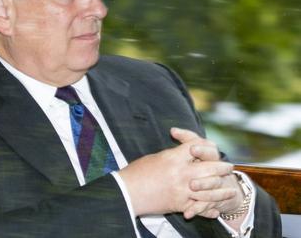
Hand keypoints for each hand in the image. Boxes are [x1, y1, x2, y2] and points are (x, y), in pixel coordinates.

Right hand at [118, 128, 234, 215]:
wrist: (127, 193)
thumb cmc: (137, 173)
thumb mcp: (156, 158)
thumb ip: (173, 156)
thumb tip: (185, 154)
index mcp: (173, 158)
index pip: (198, 147)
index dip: (206, 146)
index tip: (212, 148)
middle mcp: (181, 173)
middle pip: (211, 167)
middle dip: (222, 167)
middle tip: (228, 167)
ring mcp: (182, 190)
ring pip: (211, 189)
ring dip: (222, 189)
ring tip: (229, 188)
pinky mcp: (180, 205)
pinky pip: (200, 207)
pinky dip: (209, 209)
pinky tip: (215, 209)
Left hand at [172, 128, 244, 218]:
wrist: (224, 187)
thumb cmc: (204, 163)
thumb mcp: (196, 150)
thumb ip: (187, 138)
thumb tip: (173, 130)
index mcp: (211, 155)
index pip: (210, 148)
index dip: (202, 148)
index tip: (192, 149)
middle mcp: (217, 169)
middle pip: (215, 166)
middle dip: (204, 169)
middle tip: (192, 169)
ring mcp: (218, 185)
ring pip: (214, 185)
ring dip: (203, 186)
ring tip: (192, 187)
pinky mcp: (214, 201)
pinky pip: (207, 206)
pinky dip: (197, 210)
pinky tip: (188, 214)